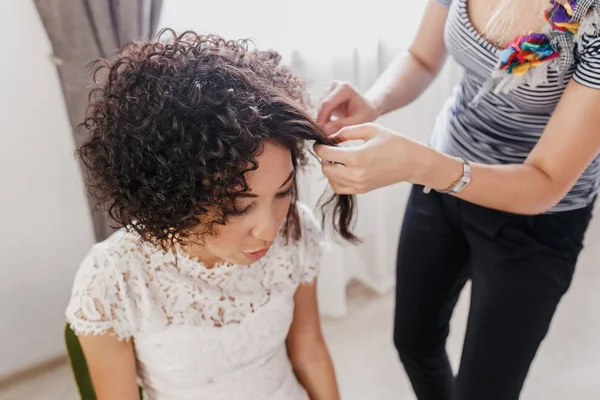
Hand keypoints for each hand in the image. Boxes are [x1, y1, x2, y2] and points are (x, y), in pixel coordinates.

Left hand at [313, 123, 439, 193]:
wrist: (412, 162)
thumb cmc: (394, 142)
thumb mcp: (371, 129)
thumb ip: (347, 131)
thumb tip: (330, 136)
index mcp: (357, 156)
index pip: (326, 154)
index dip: (319, 147)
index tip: (319, 143)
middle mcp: (356, 173)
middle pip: (326, 169)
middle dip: (324, 158)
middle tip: (330, 149)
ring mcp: (359, 184)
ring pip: (331, 180)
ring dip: (330, 169)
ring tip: (337, 159)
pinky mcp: (362, 190)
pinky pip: (340, 189)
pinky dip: (336, 180)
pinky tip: (342, 170)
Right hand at [316, 81, 377, 134]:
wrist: (366, 108)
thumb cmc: (365, 114)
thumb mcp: (357, 121)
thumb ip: (341, 125)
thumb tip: (324, 129)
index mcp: (344, 88)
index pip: (327, 104)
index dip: (322, 118)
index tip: (321, 132)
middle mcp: (335, 85)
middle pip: (322, 105)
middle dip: (322, 120)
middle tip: (325, 134)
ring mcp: (330, 89)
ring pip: (319, 107)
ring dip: (323, 119)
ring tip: (331, 130)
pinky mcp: (326, 95)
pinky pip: (320, 109)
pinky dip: (323, 118)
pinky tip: (330, 125)